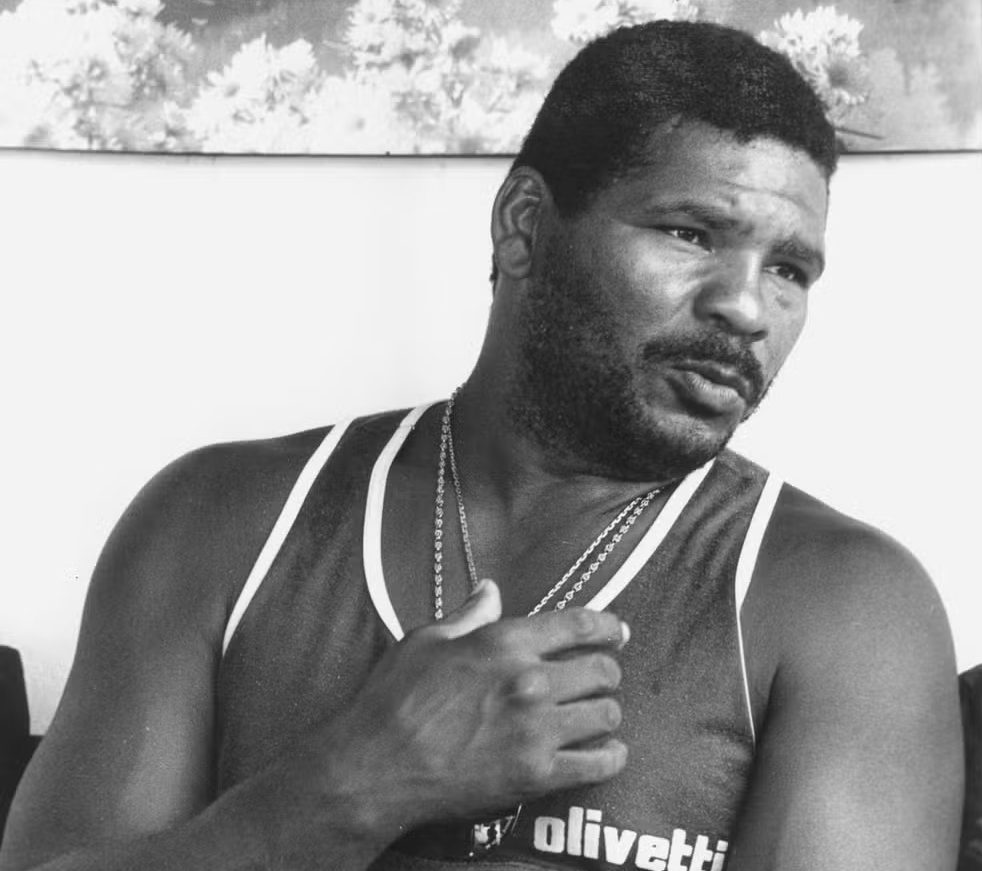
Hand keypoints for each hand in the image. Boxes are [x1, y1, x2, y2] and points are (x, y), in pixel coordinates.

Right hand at [310, 579, 627, 839]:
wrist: (377, 766)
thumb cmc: (395, 698)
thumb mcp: (427, 640)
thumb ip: (470, 615)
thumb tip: (490, 590)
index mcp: (505, 642)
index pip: (578, 623)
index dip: (608, 625)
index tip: (618, 631)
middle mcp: (530, 681)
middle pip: (602, 669)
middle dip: (607, 670)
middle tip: (602, 676)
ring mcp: (537, 729)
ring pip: (606, 713)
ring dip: (606, 711)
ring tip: (597, 714)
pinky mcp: (537, 774)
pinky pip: (598, 764)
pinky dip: (611, 757)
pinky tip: (608, 752)